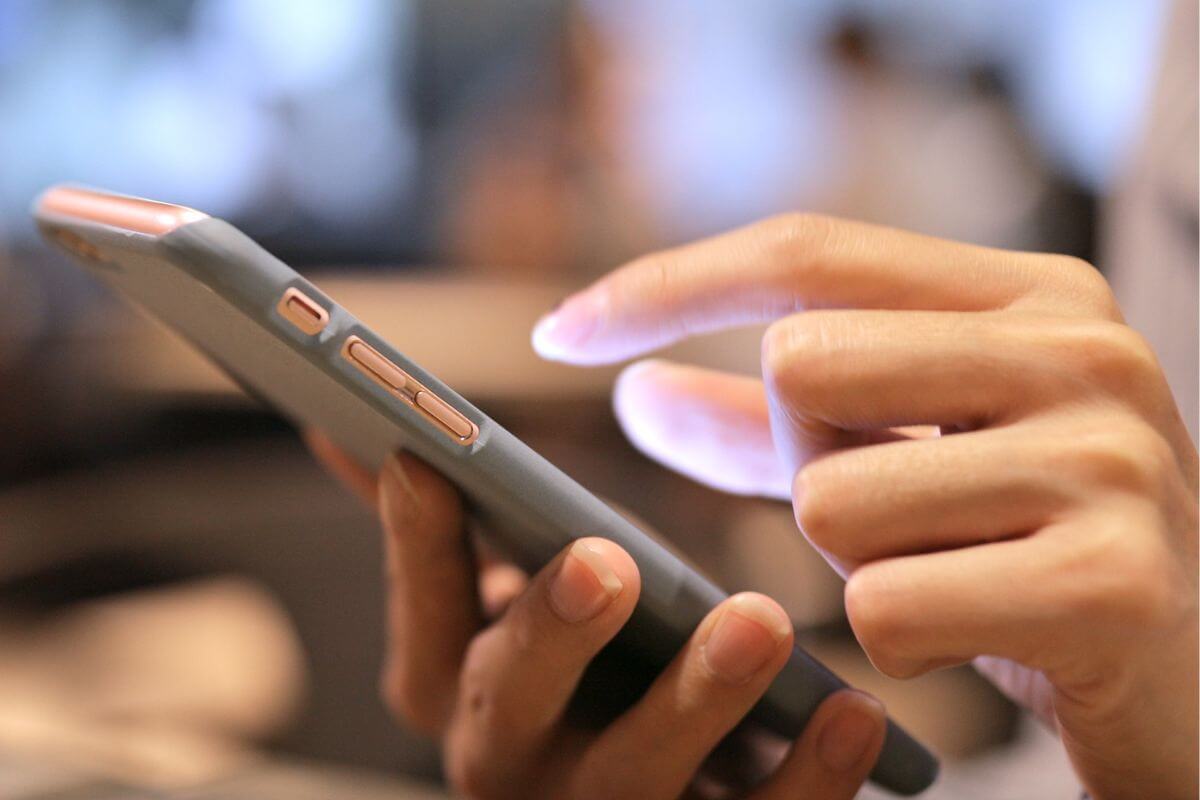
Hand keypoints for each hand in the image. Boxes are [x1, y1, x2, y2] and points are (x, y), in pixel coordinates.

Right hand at [307, 433, 886, 798]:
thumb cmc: (568, 691)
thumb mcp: (493, 617)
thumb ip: (443, 539)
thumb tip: (344, 432)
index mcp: (460, 687)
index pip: (422, 610)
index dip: (415, 544)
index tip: (423, 461)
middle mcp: (509, 766)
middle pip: (512, 703)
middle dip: (550, 631)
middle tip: (604, 560)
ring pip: (634, 778)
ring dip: (696, 703)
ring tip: (756, 623)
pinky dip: (804, 779)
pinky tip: (852, 714)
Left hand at [531, 214, 1198, 799]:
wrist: (1193, 674)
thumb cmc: (1019, 550)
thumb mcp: (897, 459)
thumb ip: (765, 427)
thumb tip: (631, 392)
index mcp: (1031, 294)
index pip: (804, 253)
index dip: (667, 285)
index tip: (560, 330)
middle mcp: (1083, 350)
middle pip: (802, 366)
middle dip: (802, 459)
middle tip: (890, 509)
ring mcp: (1109, 462)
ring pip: (831, 501)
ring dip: (852, 562)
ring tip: (947, 574)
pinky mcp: (1113, 585)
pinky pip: (885, 611)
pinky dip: (895, 644)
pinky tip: (972, 638)